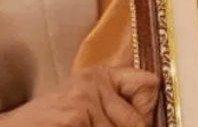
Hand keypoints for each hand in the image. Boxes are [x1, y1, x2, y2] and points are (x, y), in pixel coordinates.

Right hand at [0, 66, 159, 126]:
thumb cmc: (46, 124)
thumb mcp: (83, 110)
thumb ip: (113, 112)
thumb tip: (146, 122)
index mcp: (100, 76)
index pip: (150, 84)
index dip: (146, 113)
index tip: (141, 122)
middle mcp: (96, 80)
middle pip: (138, 121)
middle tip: (91, 126)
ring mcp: (86, 96)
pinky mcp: (77, 114)